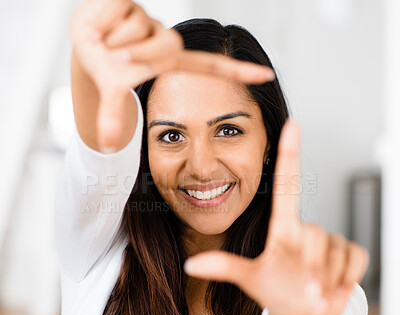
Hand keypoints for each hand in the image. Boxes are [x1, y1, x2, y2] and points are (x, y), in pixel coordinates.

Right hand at [71, 0, 274, 147]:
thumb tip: (106, 144)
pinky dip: (102, 23)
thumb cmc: (107, 69)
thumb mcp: (113, 92)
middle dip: (131, 55)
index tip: (267, 75)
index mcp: (171, 62)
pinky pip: (120, 11)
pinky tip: (101, 26)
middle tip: (113, 56)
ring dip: (113, 42)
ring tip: (106, 43)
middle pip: (161, 48)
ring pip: (137, 30)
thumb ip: (111, 117)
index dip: (238, 72)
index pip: (211, 67)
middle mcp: (167, 40)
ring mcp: (153, 19)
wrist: (85, 44)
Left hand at [184, 120, 368, 314]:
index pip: (286, 184)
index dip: (288, 154)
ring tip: (314, 288)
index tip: (291, 124)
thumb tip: (189, 265)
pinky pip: (353, 262)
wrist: (300, 314)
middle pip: (313, 234)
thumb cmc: (274, 288)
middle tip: (305, 286)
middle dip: (310, 264)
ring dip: (323, 277)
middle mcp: (305, 230)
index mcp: (282, 228)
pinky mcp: (352, 257)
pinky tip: (332, 286)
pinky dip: (342, 280)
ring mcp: (330, 243)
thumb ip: (223, 266)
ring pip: (332, 251)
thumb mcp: (249, 277)